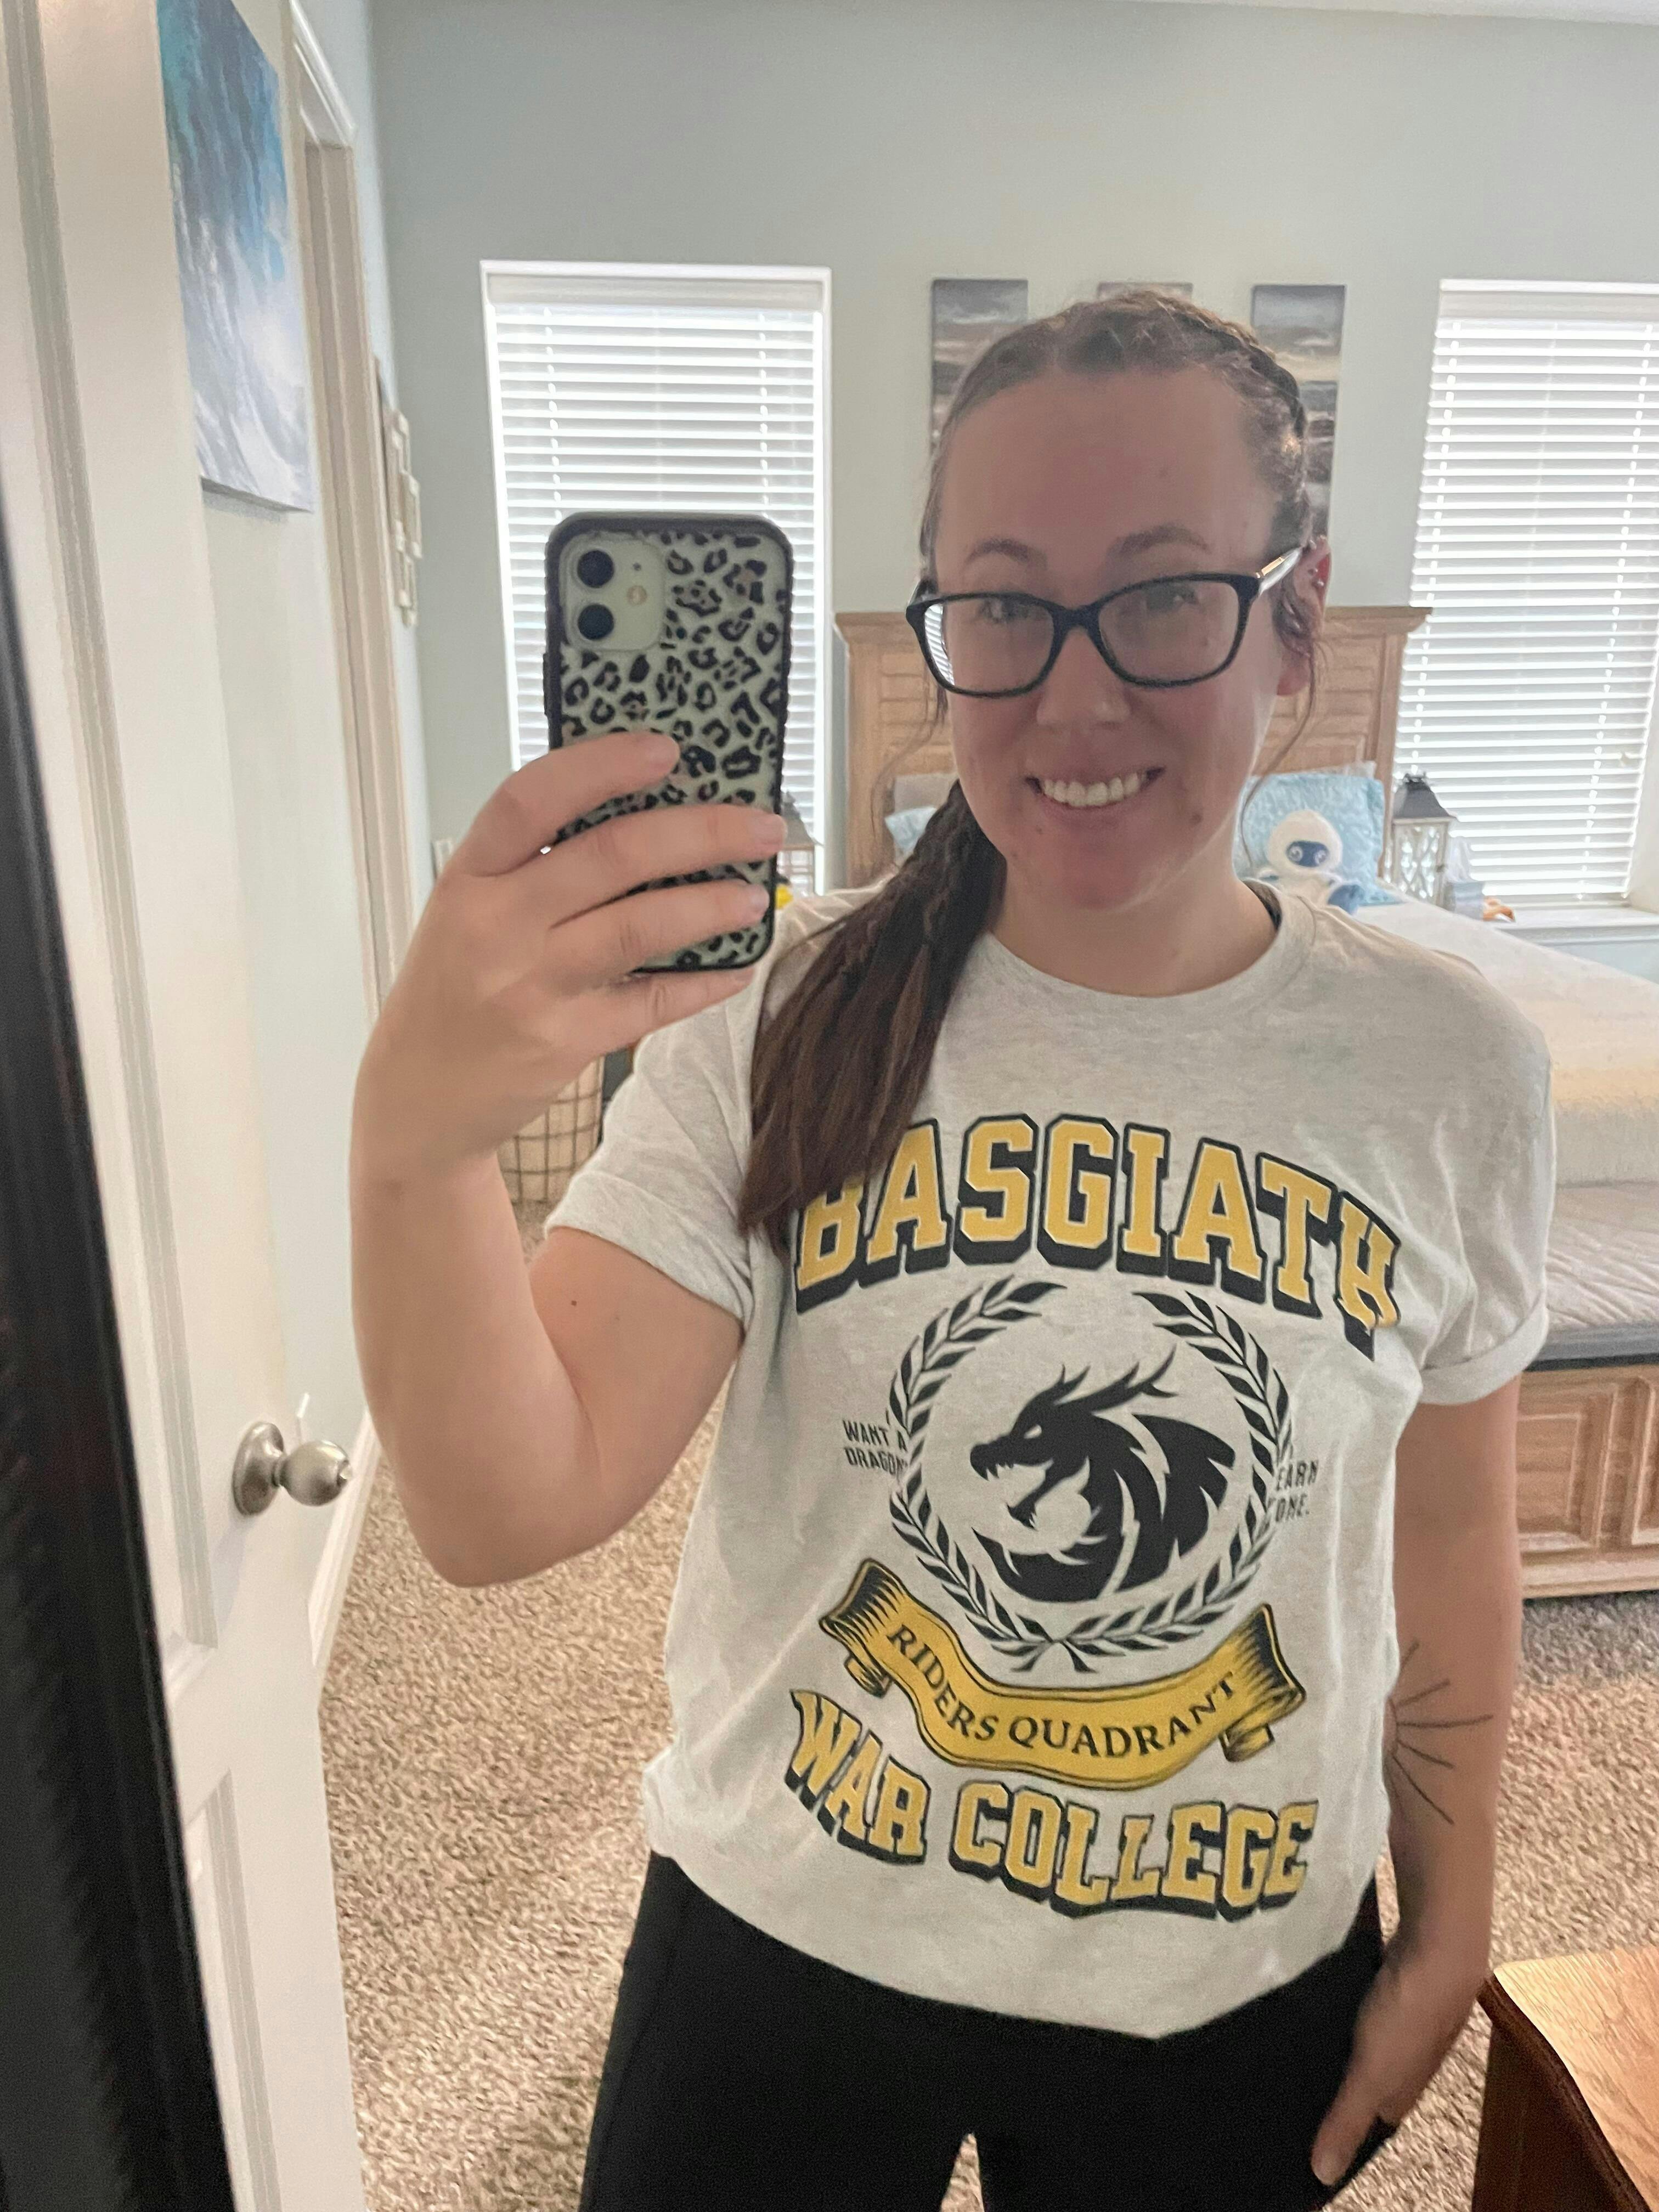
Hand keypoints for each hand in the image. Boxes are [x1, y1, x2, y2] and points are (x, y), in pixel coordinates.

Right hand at [351, 728, 785, 1183]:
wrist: (418, 1096)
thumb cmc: (452, 989)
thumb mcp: (467, 912)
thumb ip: (533, 867)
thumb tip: (643, 814)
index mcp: (468, 877)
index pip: (529, 798)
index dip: (600, 765)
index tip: (665, 748)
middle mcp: (497, 925)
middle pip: (610, 856)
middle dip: (701, 832)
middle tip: (763, 826)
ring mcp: (531, 987)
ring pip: (640, 927)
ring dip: (711, 906)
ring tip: (757, 894)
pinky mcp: (564, 1042)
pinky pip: (651, 1002)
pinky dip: (703, 983)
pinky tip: (737, 967)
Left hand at [1309, 1930, 1486, 2187]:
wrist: (1441, 1942)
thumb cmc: (1409, 2013)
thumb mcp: (1371, 2072)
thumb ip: (1347, 2118)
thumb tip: (1323, 2174)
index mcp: (1402, 2090)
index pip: (1368, 2122)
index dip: (1338, 2128)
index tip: (1298, 2129)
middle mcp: (1407, 2060)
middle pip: (1366, 2081)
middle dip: (1334, 2085)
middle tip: (1285, 2082)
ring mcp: (1404, 2021)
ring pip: (1365, 2043)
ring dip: (1336, 2044)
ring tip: (1291, 2043)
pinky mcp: (1395, 1986)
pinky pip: (1363, 2008)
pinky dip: (1342, 2011)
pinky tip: (1315, 2003)